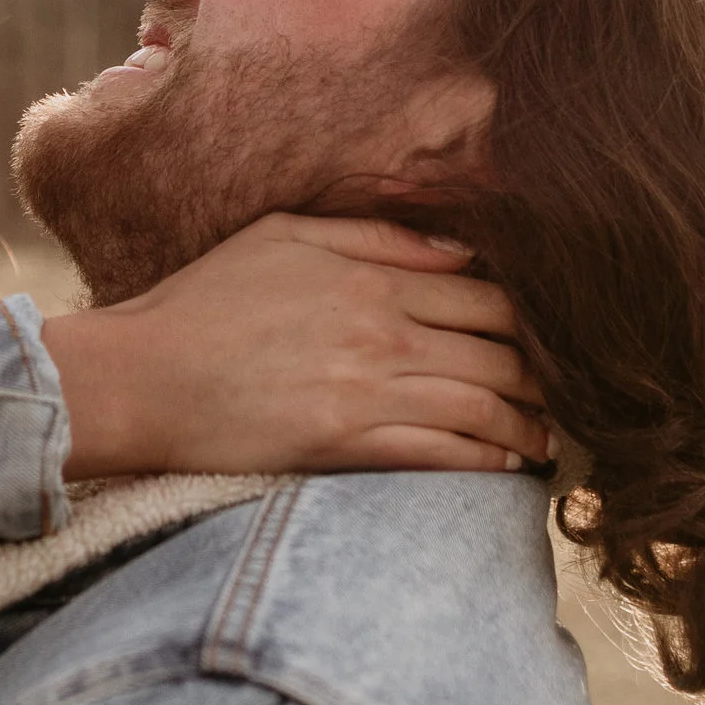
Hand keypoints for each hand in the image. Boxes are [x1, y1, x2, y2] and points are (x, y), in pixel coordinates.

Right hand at [42, 215, 551, 480]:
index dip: (532, 319)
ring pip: (483, 406)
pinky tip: (509, 469)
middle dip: (544, 376)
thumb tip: (458, 248)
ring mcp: (367, 388)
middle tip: (566, 394)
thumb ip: (377, 236)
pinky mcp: (346, 442)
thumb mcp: (283, 235)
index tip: (552, 338)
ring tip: (548, 440)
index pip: (487, 294)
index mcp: (372, 275)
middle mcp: (383, 329)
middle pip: (500, 352)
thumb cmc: (201, 302)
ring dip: (528, 426)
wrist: (137, 376)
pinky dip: (486, 461)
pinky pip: (442, 454)